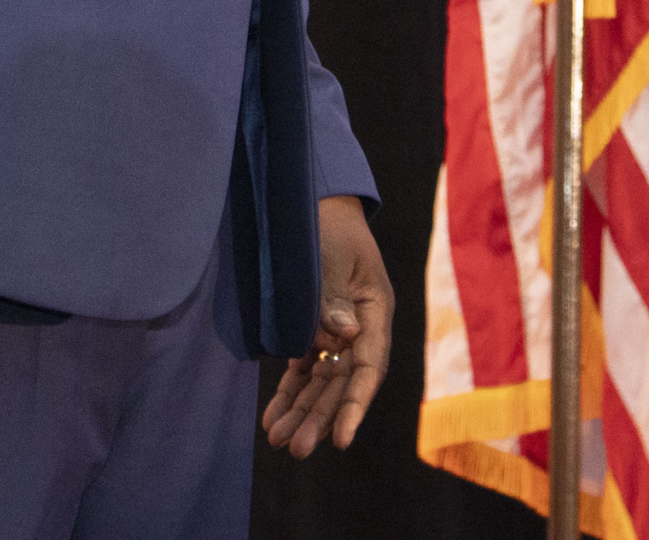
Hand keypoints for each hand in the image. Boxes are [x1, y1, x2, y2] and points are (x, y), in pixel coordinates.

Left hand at [262, 195, 392, 455]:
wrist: (312, 199)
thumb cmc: (326, 223)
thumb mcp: (333, 254)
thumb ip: (335, 296)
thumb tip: (345, 336)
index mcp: (374, 309)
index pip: (368, 367)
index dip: (355, 405)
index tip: (341, 439)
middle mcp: (360, 327)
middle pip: (342, 382)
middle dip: (319, 417)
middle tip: (295, 449)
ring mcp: (337, 330)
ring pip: (322, 381)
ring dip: (302, 411)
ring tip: (278, 440)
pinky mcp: (314, 329)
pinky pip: (303, 367)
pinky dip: (289, 392)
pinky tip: (274, 417)